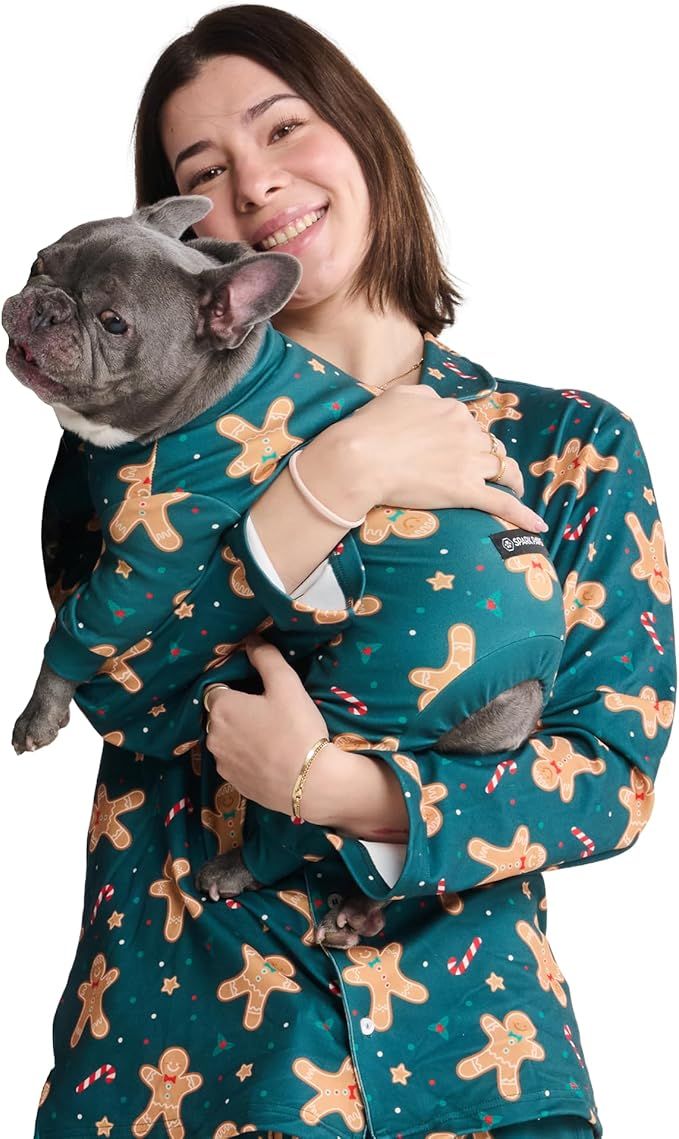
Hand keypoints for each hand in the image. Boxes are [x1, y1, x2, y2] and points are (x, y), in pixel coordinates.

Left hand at [203, 634, 329, 814]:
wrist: (311, 783)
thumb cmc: (297, 729)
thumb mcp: (287, 684)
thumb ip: (266, 657)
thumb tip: (251, 639)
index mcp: (222, 708)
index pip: (218, 688)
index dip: (238, 688)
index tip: (259, 692)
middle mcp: (213, 736)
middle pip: (221, 715)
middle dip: (239, 712)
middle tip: (270, 713)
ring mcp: (221, 762)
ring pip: (227, 739)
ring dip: (241, 735)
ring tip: (272, 737)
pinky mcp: (233, 783)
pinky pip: (235, 762)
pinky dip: (247, 757)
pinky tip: (269, 757)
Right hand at [331, 385, 546, 532]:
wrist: (360, 458)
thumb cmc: (371, 427)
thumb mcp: (399, 396)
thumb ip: (424, 397)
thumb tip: (435, 404)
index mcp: (452, 410)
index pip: (470, 423)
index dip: (467, 438)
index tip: (460, 448)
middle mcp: (467, 433)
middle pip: (490, 445)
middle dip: (490, 457)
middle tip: (487, 470)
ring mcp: (469, 463)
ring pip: (503, 469)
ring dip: (511, 479)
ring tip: (513, 488)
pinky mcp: (466, 491)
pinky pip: (502, 504)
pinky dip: (523, 515)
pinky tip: (538, 525)